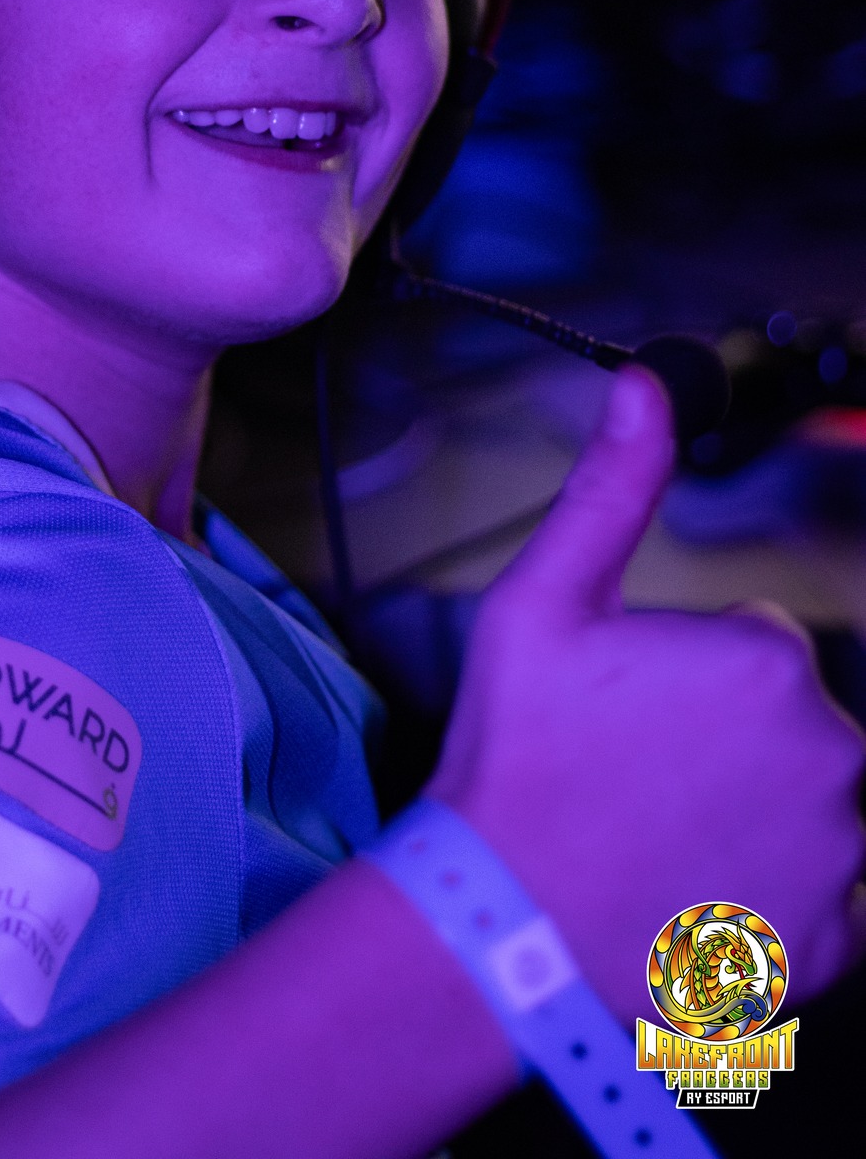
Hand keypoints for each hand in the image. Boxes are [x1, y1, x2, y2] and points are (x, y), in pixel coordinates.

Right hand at [429, 366, 865, 1018]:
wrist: (499, 930)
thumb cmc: (515, 761)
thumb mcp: (542, 604)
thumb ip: (612, 491)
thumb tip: (642, 387)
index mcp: (768, 663)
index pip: (758, 645)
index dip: (684, 675)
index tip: (624, 715)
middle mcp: (833, 755)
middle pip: (793, 724)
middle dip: (729, 741)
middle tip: (635, 776)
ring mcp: (844, 857)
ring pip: (815, 804)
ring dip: (759, 812)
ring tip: (662, 838)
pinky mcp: (838, 943)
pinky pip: (836, 896)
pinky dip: (785, 894)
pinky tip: (702, 891)